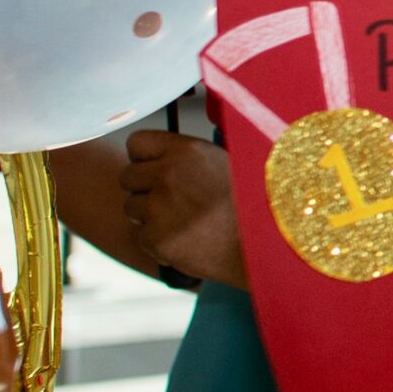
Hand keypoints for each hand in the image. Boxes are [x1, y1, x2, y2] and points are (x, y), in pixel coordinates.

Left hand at [118, 130, 246, 287]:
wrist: (264, 248)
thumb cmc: (255, 206)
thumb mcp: (228, 164)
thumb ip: (190, 157)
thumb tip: (165, 158)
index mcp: (186, 151)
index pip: (136, 143)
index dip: (145, 157)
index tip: (156, 168)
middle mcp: (168, 175)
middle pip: (128, 176)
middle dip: (144, 188)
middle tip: (172, 200)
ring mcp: (159, 209)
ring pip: (132, 208)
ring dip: (150, 215)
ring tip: (184, 222)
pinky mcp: (156, 240)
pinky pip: (142, 237)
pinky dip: (158, 242)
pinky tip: (187, 241)